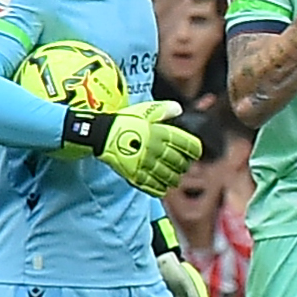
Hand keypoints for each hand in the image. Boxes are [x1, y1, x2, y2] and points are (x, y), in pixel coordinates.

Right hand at [86, 100, 203, 195]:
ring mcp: (145, 163)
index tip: (195, 153)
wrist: (101, 134)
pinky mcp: (135, 174)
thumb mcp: (144, 111)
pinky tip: (162, 187)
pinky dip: (160, 188)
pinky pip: (153, 186)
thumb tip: (179, 109)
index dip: (194, 150)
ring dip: (174, 179)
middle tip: (183, 166)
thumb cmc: (124, 122)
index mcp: (160, 133)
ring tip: (174, 178)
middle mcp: (155, 149)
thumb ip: (163, 110)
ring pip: (169, 176)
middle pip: (180, 163)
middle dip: (184, 166)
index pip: (187, 145)